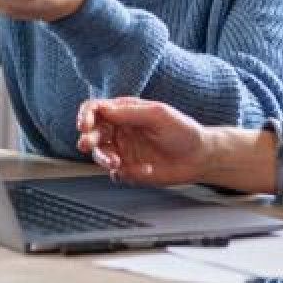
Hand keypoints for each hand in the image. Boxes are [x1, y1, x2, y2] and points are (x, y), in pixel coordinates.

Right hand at [76, 98, 210, 186]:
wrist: (199, 157)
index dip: (85, 115)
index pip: (97, 110)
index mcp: (126, 112)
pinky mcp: (128, 169)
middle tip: (87, 145)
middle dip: (88, 139)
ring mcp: (123, 150)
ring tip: (117, 162)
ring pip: (100, 155)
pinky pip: (116, 173)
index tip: (84, 125)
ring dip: (104, 158)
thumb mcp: (159, 115)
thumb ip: (131, 112)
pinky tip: (145, 168)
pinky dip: (127, 172)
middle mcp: (120, 130)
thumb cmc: (183, 131)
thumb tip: (104, 109)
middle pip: (93, 133)